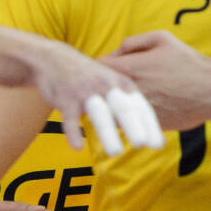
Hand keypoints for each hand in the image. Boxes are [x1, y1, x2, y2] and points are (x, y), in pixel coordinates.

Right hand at [28, 42, 162, 154]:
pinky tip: (77, 147)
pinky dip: (72, 132)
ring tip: (115, 152)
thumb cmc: (90, 77)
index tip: (158, 145)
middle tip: (142, 144)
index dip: (149, 125)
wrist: (53, 58)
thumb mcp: (112, 83)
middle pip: (123, 108)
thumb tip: (147, 134)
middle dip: (133, 125)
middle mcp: (106, 86)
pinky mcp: (65, 98)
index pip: (139, 106)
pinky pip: (70, 118)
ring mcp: (85, 91)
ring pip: (99, 113)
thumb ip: (127, 104)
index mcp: (121, 83)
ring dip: (107, 133)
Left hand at [104, 31, 210, 130]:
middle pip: (103, 90)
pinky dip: (133, 115)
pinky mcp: (149, 124)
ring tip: (128, 97)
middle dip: (106, 87)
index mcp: (130, 69)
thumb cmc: (188, 62)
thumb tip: (116, 53)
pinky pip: (132, 121)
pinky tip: (144, 108)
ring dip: (117, 104)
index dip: (101, 66)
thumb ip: (133, 43)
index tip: (108, 67)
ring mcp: (139, 111)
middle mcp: (130, 91)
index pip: (99, 67)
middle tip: (114, 84)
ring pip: (115, 109)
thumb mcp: (162, 39)